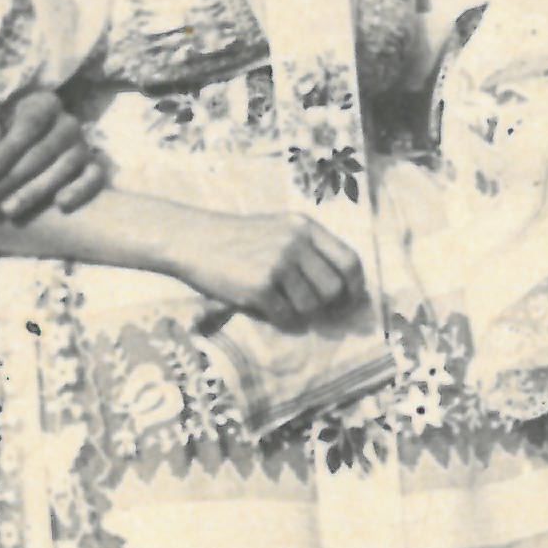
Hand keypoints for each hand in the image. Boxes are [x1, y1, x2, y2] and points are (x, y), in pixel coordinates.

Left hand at [0, 89, 105, 223]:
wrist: (31, 146)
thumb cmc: (4, 130)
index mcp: (44, 104)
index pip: (28, 125)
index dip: (6, 150)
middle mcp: (68, 123)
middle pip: (44, 150)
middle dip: (13, 177)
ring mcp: (83, 146)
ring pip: (65, 166)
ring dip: (36, 190)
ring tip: (7, 210)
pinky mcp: (94, 168)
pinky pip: (94, 179)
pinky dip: (80, 190)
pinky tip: (60, 205)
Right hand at [170, 212, 366, 330]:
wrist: (192, 239)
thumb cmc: (237, 239)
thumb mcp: (279, 229)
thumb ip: (309, 250)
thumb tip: (343, 289)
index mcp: (304, 226)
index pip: (349, 260)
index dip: (355, 286)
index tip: (349, 301)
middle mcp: (295, 242)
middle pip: (333, 289)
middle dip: (327, 306)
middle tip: (313, 311)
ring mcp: (277, 263)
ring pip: (310, 306)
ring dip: (299, 314)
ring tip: (281, 305)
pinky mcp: (259, 286)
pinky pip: (285, 317)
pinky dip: (280, 320)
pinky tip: (267, 311)